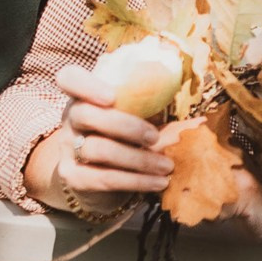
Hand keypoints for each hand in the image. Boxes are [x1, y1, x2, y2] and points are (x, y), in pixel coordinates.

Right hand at [38, 62, 176, 217]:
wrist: (99, 175)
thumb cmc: (124, 134)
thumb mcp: (133, 113)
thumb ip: (150, 101)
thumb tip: (194, 103)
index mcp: (84, 95)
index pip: (69, 78)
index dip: (86, 84)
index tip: (111, 96)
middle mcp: (70, 118)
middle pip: (86, 113)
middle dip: (125, 125)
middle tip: (156, 137)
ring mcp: (67, 148)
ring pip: (97, 149)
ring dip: (138, 159)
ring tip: (167, 166)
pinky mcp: (73, 176)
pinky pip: (104, 178)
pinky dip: (136, 181)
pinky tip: (159, 182)